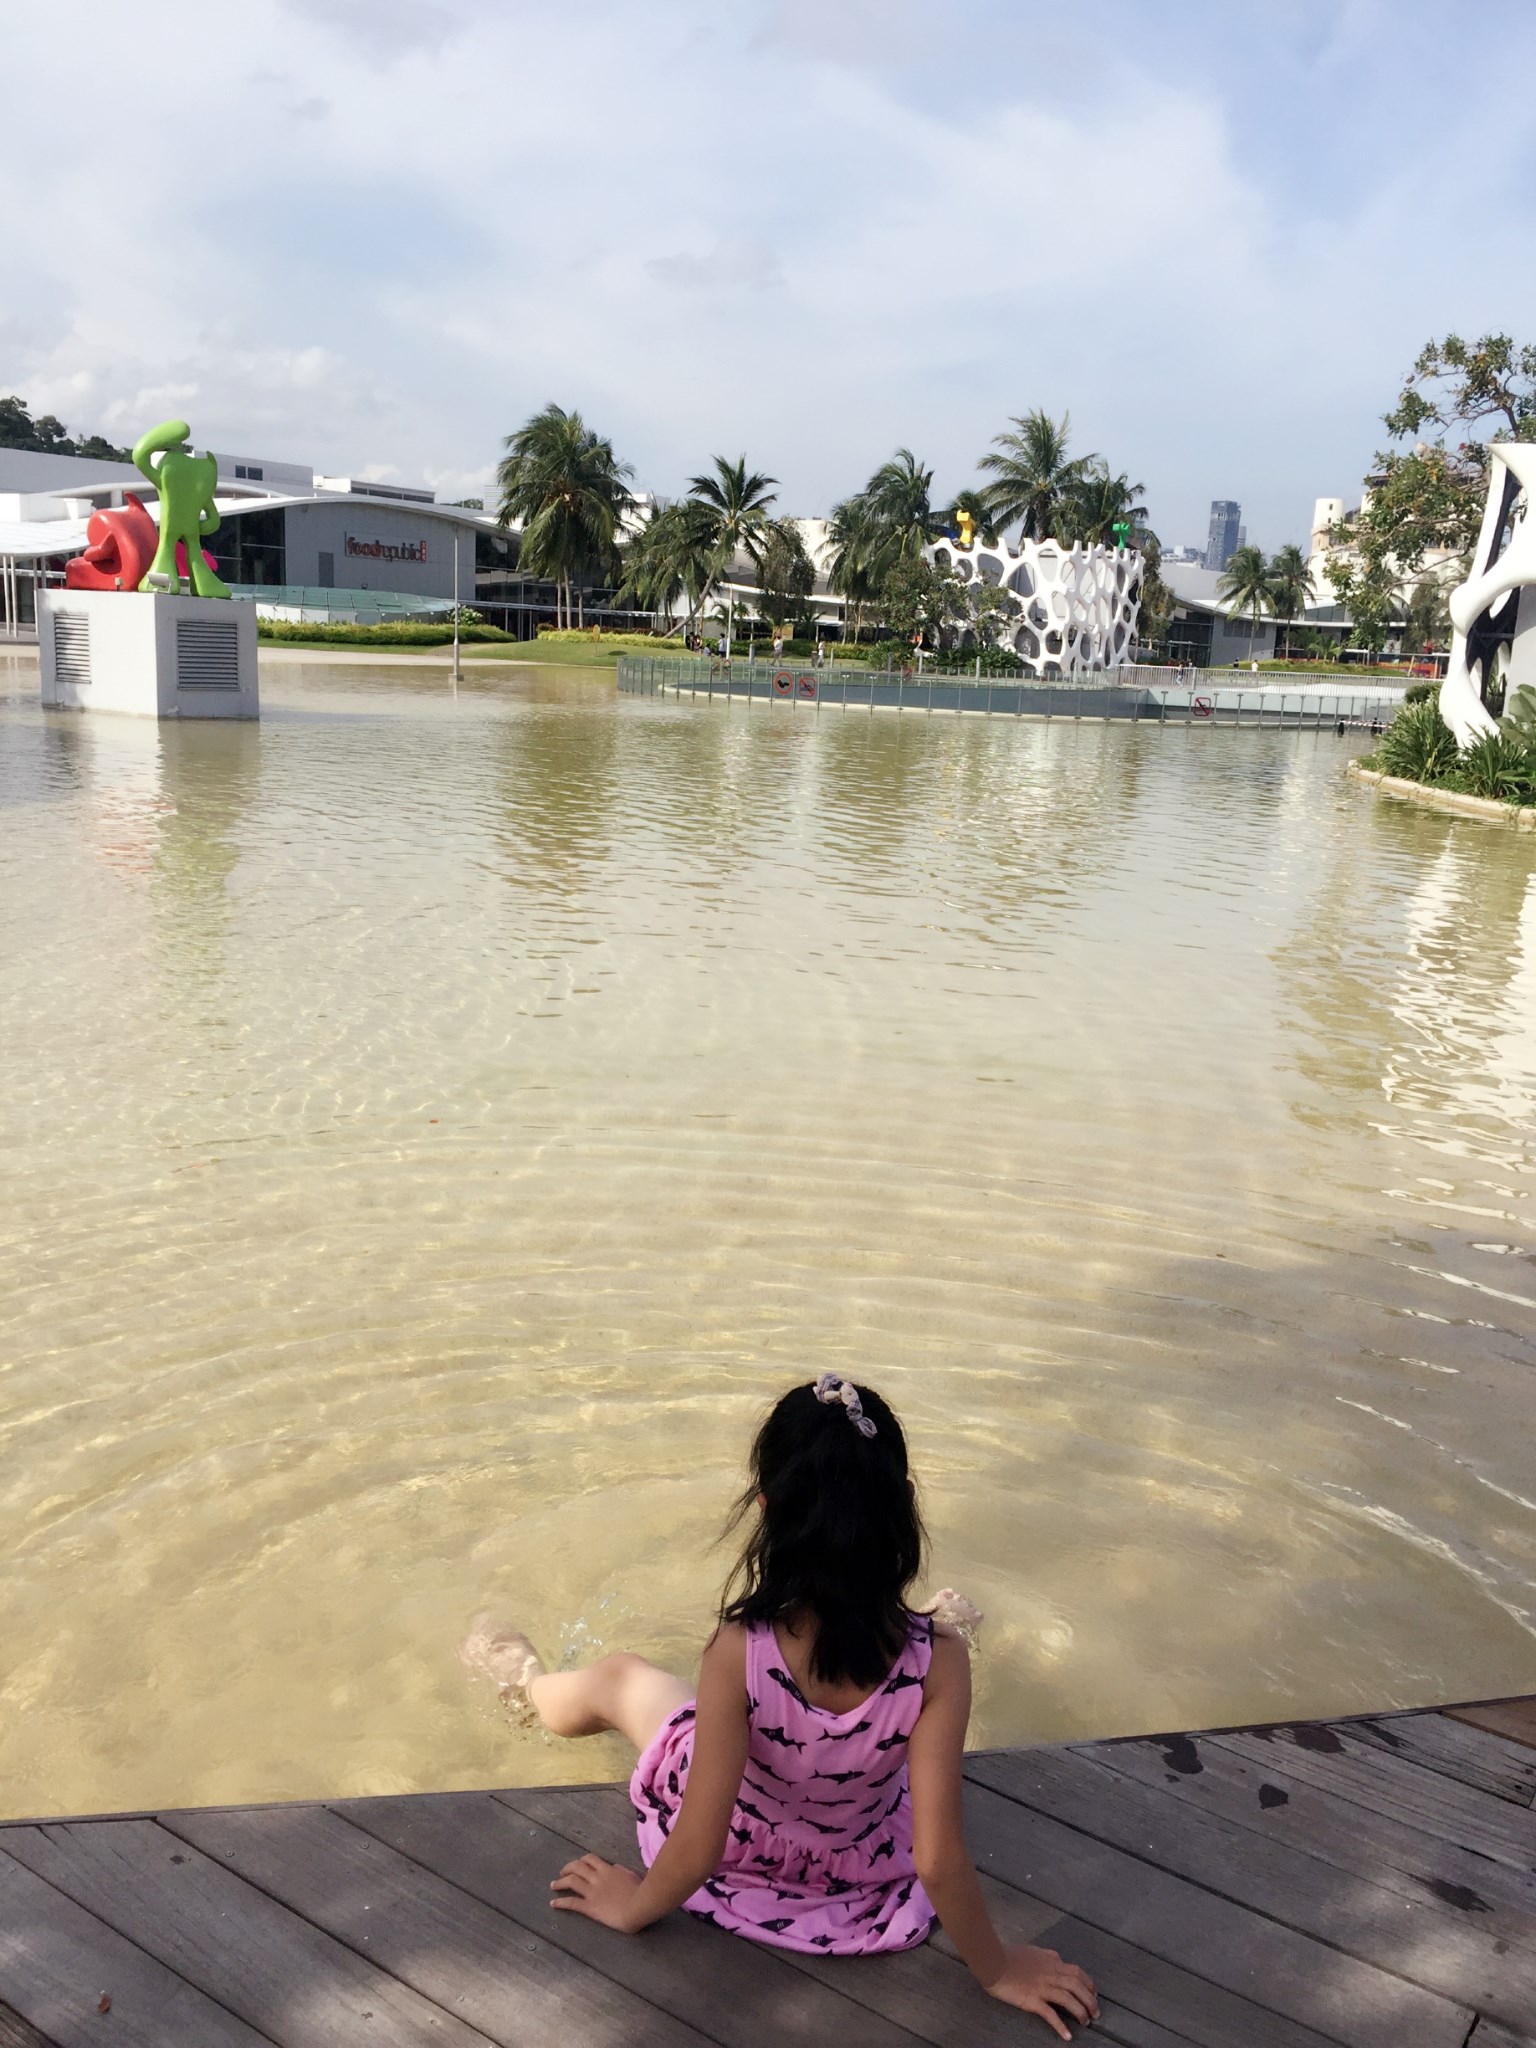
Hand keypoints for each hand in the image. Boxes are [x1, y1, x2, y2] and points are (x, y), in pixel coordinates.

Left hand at [550, 1853, 643, 1932]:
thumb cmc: (640, 1891)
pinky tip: (553, 1903)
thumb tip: (613, 1867)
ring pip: (572, 1881)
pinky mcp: (590, 1907)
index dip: (581, 1860)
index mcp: (608, 1869)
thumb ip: (621, 1871)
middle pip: (577, 1867)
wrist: (639, 1907)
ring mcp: (592, 1892)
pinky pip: (572, 1902)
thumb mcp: (632, 1875)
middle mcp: (597, 1878)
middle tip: (562, 1873)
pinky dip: (561, 1902)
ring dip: (560, 1882)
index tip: (577, 1865)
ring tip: (553, 1885)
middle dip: (567, 1868)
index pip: (590, 1859)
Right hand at [982, 1944, 1097, 2039]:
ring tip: (1086, 2023)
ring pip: (1069, 1999)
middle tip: (1096, 2013)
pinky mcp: (1032, 2000)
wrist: (993, 1961)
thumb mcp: (1032, 1950)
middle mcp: (1050, 1974)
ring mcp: (1042, 1987)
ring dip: (1080, 2012)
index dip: (1088, 1984)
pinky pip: (1050, 2014)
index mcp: (1051, 1962)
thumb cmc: (1009, 1955)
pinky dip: (1061, 2026)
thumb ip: (1046, 1955)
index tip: (1093, 1993)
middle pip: (1077, 1986)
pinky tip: (1067, 2036)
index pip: (1077, 1972)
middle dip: (1090, 2000)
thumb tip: (1056, 1957)